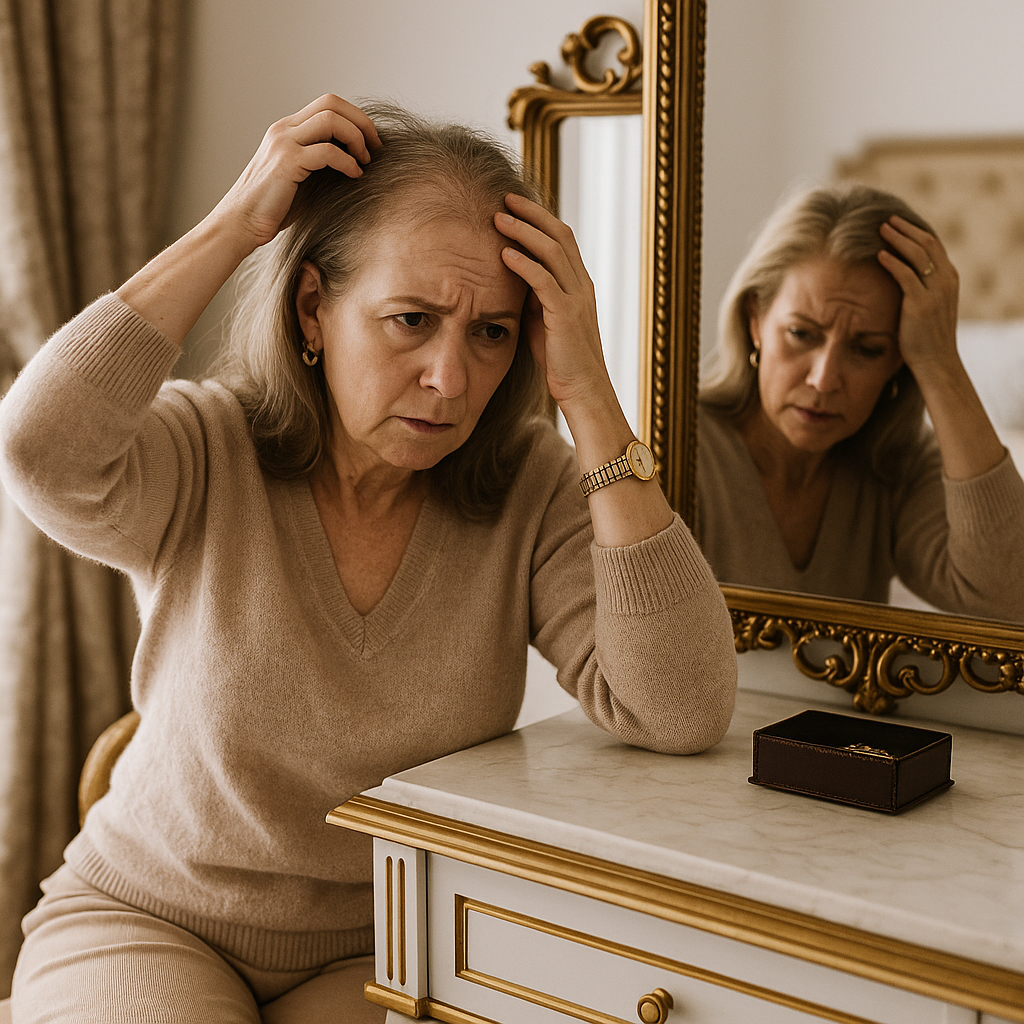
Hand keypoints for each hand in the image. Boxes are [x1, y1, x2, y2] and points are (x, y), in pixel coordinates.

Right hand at [215, 94, 380, 252]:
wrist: (241, 224)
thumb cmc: (274, 209)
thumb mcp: (302, 179)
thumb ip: (322, 164)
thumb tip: (359, 164)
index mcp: (288, 130)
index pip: (328, 105)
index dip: (355, 119)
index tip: (371, 143)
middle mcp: (285, 129)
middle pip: (331, 103)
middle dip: (361, 122)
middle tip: (376, 148)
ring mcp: (284, 143)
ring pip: (331, 119)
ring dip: (356, 138)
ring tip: (365, 162)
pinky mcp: (286, 162)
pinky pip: (327, 151)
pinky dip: (347, 162)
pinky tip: (354, 176)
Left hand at [494, 194, 613, 414]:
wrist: (583, 389)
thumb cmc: (561, 359)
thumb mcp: (546, 320)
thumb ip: (535, 296)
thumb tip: (514, 275)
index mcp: (579, 284)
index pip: (562, 238)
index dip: (539, 218)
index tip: (514, 205)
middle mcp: (582, 285)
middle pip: (560, 234)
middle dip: (531, 213)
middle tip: (504, 199)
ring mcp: (576, 298)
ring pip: (552, 251)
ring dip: (523, 232)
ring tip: (498, 219)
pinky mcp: (566, 315)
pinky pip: (544, 280)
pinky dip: (524, 264)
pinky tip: (504, 254)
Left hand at [877, 215, 959, 377]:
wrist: (936, 360)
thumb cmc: (926, 336)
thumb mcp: (929, 305)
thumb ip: (921, 287)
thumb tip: (900, 274)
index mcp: (949, 279)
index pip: (934, 245)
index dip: (916, 231)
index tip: (898, 223)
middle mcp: (946, 281)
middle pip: (927, 243)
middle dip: (906, 229)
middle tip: (887, 220)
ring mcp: (935, 291)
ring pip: (918, 255)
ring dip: (898, 239)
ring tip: (880, 230)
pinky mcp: (921, 304)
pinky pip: (906, 276)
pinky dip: (892, 262)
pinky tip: (879, 254)